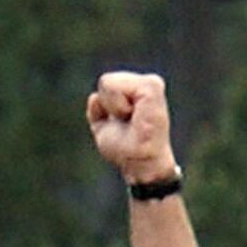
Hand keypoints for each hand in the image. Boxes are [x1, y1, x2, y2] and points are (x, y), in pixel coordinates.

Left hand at [86, 68, 174, 182]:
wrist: (141, 164)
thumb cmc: (126, 152)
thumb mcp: (105, 129)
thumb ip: (98, 112)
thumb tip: (94, 97)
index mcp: (137, 92)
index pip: (106, 85)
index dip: (107, 108)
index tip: (124, 124)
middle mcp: (145, 84)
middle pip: (106, 82)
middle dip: (109, 106)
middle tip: (128, 123)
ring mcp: (151, 83)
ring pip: (108, 83)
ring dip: (114, 108)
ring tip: (131, 121)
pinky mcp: (152, 86)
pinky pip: (117, 87)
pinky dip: (118, 106)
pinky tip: (134, 117)